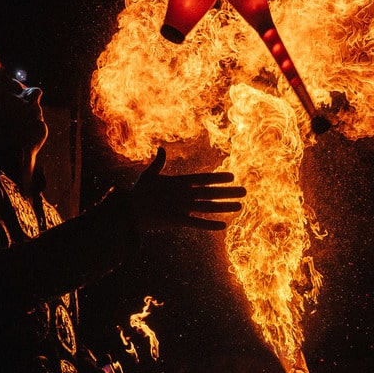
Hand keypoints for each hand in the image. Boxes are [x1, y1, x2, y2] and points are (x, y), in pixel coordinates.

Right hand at [130, 147, 245, 230]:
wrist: (128, 211)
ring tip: (240, 206)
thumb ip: (158, 162)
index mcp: (178, 182)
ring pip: (208, 207)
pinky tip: (223, 225)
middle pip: (211, 192)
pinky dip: (210, 225)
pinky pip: (197, 223)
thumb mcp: (149, 175)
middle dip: (229, 192)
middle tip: (245, 191)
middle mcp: (183, 194)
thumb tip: (160, 148)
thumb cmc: (138, 192)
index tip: (232, 176)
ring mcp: (181, 207)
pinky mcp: (177, 220)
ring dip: (225, 207)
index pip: (202, 178)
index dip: (218, 177)